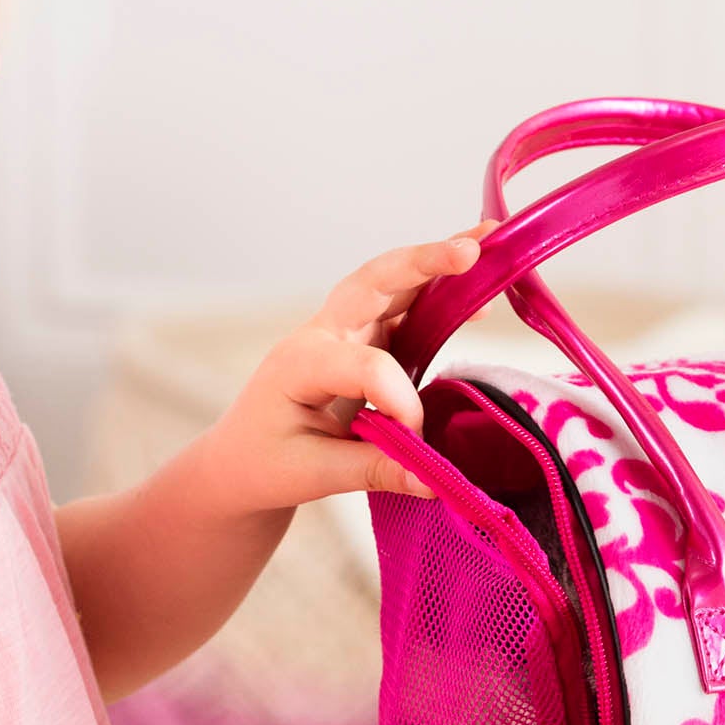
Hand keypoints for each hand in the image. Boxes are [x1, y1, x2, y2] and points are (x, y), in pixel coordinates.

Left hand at [190, 229, 486, 512]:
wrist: (237, 463)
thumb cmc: (263, 466)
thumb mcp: (312, 476)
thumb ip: (375, 470)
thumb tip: (434, 480)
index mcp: (300, 364)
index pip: (365, 365)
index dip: (400, 401)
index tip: (415, 439)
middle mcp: (321, 335)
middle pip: (372, 283)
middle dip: (422, 263)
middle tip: (473, 251)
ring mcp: (342, 333)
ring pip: (390, 284)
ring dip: (437, 264)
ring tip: (487, 244)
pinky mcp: (362, 342)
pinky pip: (402, 310)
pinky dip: (438, 297)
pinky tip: (475, 296)